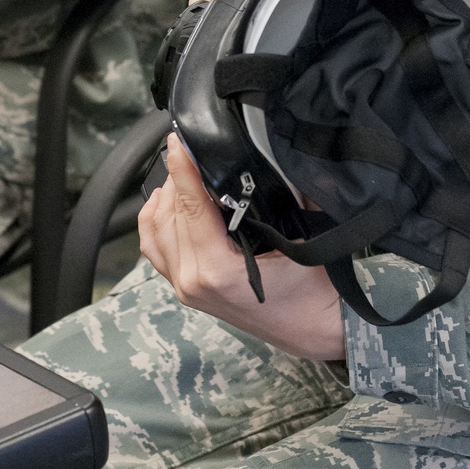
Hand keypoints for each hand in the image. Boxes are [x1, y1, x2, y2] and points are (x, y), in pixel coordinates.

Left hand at [138, 132, 343, 359]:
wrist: (315, 330)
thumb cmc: (313, 289)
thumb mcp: (301, 236)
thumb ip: (281, 194)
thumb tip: (266, 153)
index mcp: (218, 270)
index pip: (190, 205)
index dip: (182, 168)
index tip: (178, 139)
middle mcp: (192, 280)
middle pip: (168, 213)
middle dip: (178, 176)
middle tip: (191, 149)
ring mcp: (184, 288)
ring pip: (155, 229)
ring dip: (166, 196)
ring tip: (184, 172)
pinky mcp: (184, 290)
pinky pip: (154, 248)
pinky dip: (156, 220)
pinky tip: (168, 201)